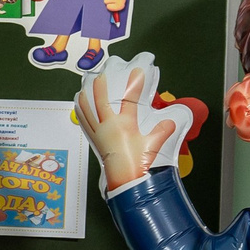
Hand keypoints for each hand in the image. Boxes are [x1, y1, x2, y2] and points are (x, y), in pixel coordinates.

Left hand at [74, 65, 177, 191]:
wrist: (123, 178)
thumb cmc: (136, 162)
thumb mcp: (152, 145)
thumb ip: (162, 131)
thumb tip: (171, 121)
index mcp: (124, 124)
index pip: (130, 100)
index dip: (134, 84)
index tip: (137, 71)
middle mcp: (108, 126)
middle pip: (101, 101)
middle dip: (101, 87)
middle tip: (101, 75)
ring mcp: (99, 132)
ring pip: (87, 111)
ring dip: (85, 97)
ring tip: (83, 87)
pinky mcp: (94, 139)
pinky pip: (84, 122)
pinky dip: (80, 111)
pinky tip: (78, 106)